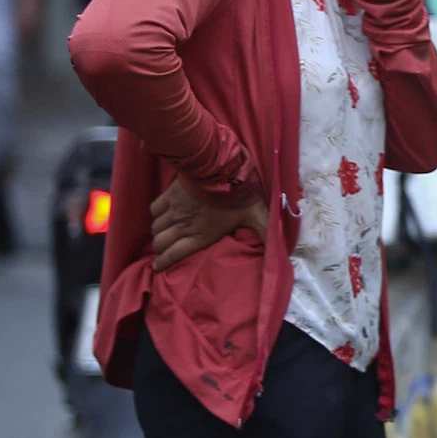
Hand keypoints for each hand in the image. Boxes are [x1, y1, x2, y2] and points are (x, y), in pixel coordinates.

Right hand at [150, 178, 270, 271]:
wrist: (220, 170)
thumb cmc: (238, 196)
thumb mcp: (258, 216)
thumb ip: (266, 234)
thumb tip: (282, 253)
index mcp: (201, 235)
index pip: (175, 255)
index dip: (163, 262)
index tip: (156, 267)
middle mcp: (183, 226)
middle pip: (161, 243)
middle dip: (159, 249)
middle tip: (160, 250)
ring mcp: (174, 211)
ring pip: (156, 227)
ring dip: (157, 233)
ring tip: (160, 234)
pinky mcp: (169, 196)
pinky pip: (155, 209)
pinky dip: (155, 214)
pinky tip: (160, 214)